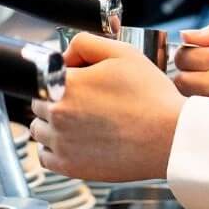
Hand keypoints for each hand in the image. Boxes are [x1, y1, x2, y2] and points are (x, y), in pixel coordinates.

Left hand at [30, 33, 182, 182]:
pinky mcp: (70, 166)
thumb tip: (64, 54)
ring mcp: (62, 143)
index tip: (81, 79)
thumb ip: (85, 42)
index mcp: (66, 84)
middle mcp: (58, 114)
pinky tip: (76, 140)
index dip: (63, 74)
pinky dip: (54, 148)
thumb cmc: (151, 96)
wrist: (169, 136)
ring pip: (39, 128)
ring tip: (84, 120)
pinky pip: (45, 156)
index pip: (44, 74)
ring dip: (53, 122)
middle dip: (56, 96)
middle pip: (38, 101)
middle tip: (87, 99)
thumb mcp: (122, 52)